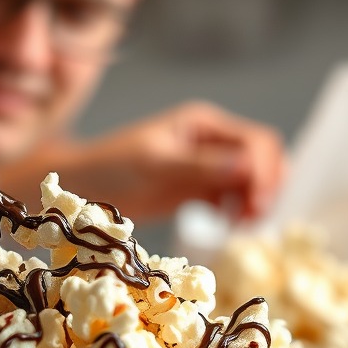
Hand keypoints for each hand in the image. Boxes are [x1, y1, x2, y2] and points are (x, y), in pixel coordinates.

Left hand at [0, 101, 285, 222]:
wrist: (83, 187)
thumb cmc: (111, 167)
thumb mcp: (155, 165)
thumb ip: (200, 165)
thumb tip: (248, 165)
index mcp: (203, 124)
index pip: (255, 142)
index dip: (263, 172)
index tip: (254, 202)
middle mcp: (210, 140)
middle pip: (262, 159)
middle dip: (265, 186)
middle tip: (251, 216)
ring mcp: (206, 164)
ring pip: (252, 179)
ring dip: (254, 201)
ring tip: (238, 224)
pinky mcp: (198, 188)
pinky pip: (233, 196)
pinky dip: (237, 210)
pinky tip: (224, 223)